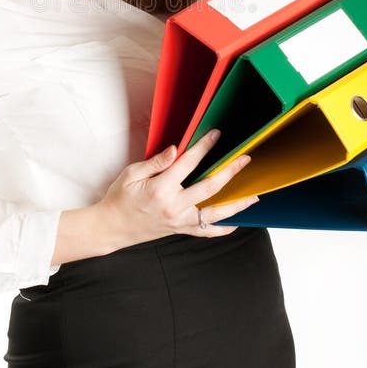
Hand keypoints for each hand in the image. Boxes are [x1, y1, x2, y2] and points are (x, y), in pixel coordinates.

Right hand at [98, 129, 258, 245]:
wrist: (112, 227)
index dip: (204, 147)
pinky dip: (224, 229)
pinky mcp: (181, 230)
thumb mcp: (131, 174)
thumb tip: (176, 150)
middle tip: (245, 159)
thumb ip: (156, 162)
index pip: (189, 164)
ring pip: (215, 214)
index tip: (216, 134)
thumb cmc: (120, 198)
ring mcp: (180, 221)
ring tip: (254, 196)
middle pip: (210, 188)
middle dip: (230, 171)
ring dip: (237, 204)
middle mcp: (174, 206)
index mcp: (161, 189)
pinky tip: (236, 222)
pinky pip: (207, 232)